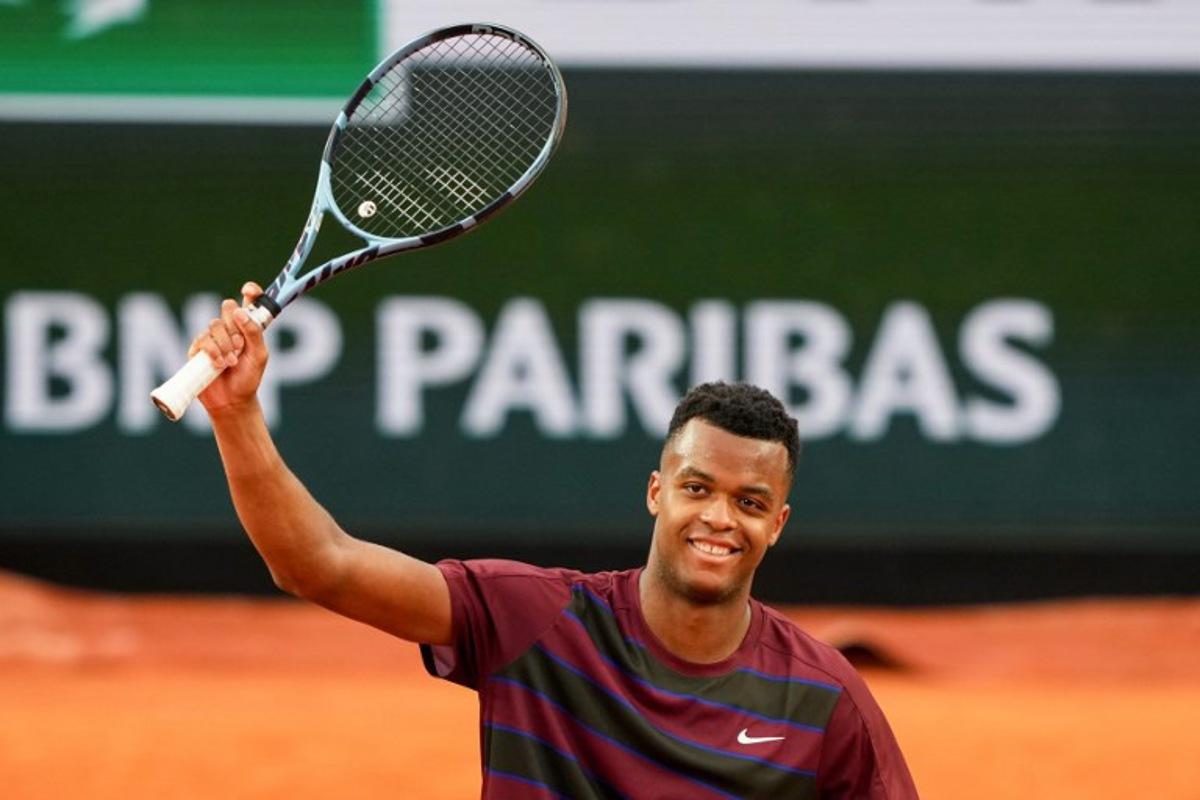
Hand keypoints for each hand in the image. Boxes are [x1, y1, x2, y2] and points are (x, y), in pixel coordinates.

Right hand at [189, 282, 269, 414]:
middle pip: (227, 307)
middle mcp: (229, 328)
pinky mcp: (198, 349)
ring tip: (231, 362)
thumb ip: (254, 333)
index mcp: (247, 327)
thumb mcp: (259, 355)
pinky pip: (203, 340)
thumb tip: (240, 312)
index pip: (248, 302)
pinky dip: (213, 351)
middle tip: (240, 344)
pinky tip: (219, 364)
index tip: (249, 290)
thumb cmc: (248, 378)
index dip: (250, 292)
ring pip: (214, 325)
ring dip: (225, 344)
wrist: (232, 401)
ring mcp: (212, 337)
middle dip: (234, 325)